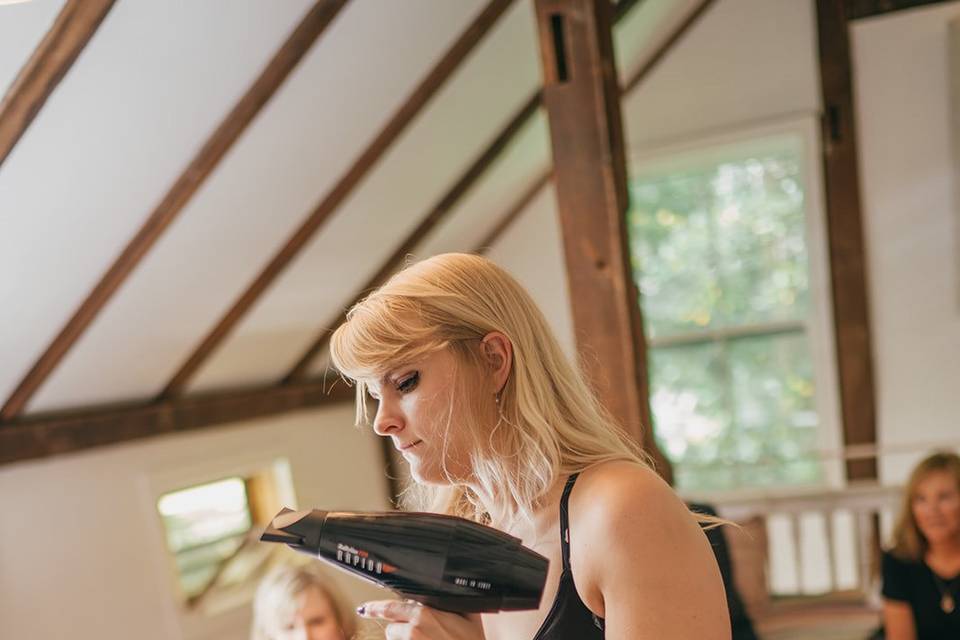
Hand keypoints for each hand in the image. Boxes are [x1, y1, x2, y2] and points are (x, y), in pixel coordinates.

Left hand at [357, 599, 484, 639]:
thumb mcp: (469, 615)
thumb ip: (452, 599)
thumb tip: (446, 587)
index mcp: (425, 612)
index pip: (391, 606)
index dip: (377, 607)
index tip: (365, 608)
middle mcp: (413, 629)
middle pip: (391, 626)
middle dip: (401, 628)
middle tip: (420, 634)